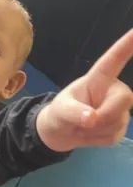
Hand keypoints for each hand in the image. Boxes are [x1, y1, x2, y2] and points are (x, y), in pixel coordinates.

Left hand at [37, 29, 132, 151]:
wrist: (60, 133)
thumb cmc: (60, 113)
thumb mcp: (60, 111)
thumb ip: (74, 113)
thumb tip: (92, 119)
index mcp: (97, 79)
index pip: (113, 61)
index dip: (126, 45)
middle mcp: (113, 91)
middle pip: (125, 99)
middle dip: (105, 115)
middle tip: (83, 122)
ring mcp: (119, 110)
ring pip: (117, 122)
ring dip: (95, 131)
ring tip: (82, 126)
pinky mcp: (120, 127)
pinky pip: (113, 137)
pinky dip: (96, 141)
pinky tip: (89, 134)